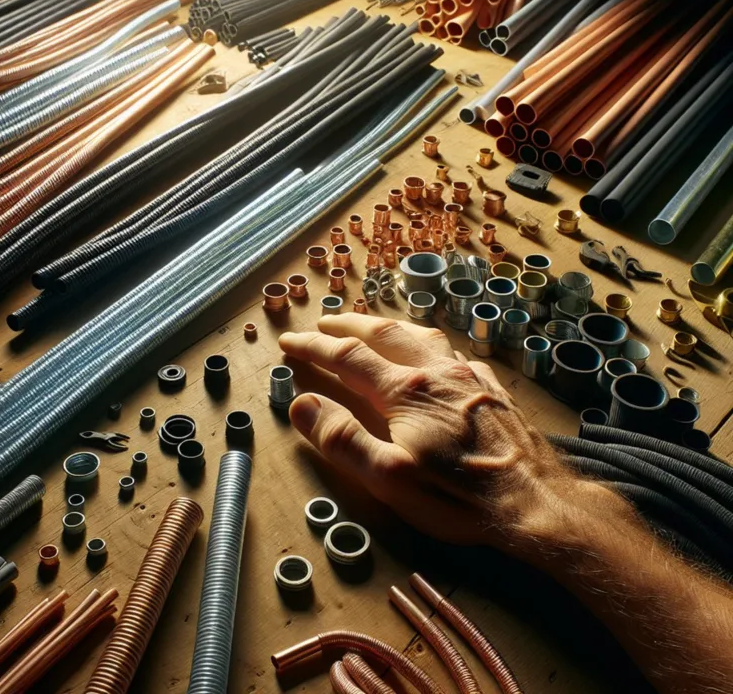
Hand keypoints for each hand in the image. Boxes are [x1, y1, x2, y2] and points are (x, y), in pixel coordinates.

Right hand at [278, 314, 581, 548]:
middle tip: (324, 322)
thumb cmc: (459, 498)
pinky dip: (429, 342)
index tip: (290, 341)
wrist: (535, 502)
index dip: (314, 347)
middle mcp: (436, 372)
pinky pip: (453, 351)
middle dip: (348, 325)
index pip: (347, 356)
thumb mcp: (389, 479)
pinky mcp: (492, 388)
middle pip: (384, 334)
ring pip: (421, 335)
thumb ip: (342, 439)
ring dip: (388, 326)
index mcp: (406, 391)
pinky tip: (432, 352)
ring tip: (371, 324)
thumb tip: (302, 402)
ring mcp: (468, 376)